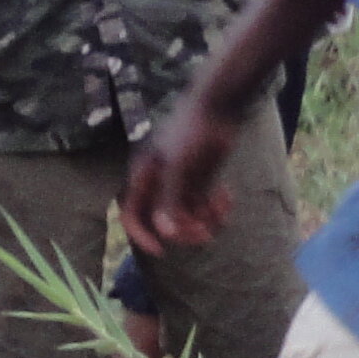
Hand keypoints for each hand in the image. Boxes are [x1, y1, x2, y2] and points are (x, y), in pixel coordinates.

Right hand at [122, 96, 244, 251]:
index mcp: (143, 176)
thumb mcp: (180, 168)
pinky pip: (203, 203)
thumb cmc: (192, 133)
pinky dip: (214, 207)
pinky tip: (227, 200)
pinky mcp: (201, 177)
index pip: (131, 213)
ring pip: (187, 213)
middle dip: (183, 229)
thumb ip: (171, 200)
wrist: (218, 106)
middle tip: (204, 235)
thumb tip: (166, 233)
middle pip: (164, 218)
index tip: (161, 251)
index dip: (142, 235)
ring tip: (220, 218)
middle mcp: (159, 181)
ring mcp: (181, 180)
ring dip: (202, 220)